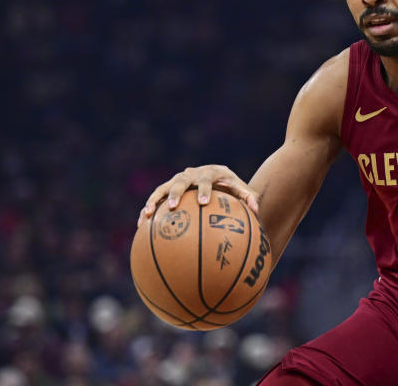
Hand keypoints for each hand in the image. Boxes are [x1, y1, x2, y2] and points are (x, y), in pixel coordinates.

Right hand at [137, 164, 258, 226]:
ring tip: (147, 214)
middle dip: (176, 193)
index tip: (204, 203)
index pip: (206, 179)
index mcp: (210, 173)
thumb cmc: (231, 186)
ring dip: (154, 200)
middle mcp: (191, 174)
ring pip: (162, 188)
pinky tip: (141, 225)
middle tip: (173, 207)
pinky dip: (148, 209)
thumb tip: (256, 210)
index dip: (204, 190)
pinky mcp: (167, 189)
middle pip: (181, 181)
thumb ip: (249, 197)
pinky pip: (155, 199)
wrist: (216, 176)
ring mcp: (177, 181)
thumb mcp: (241, 189)